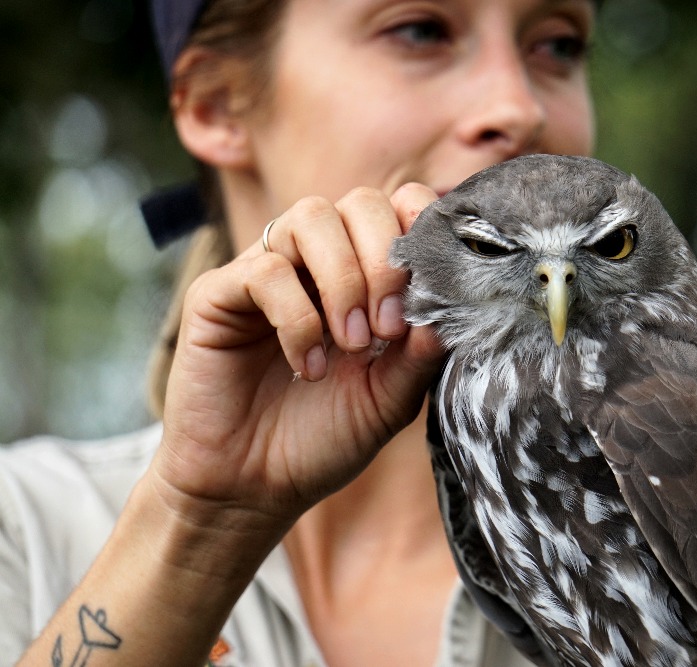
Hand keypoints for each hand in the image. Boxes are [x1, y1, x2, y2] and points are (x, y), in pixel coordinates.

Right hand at [154, 183, 442, 529]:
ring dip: (345, 280)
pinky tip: (308, 366)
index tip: (436, 285)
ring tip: (352, 344)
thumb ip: (421, 354)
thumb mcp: (389, 399)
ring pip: (311, 217)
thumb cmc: (323, 438)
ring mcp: (267, 270)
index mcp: (365, 275)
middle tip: (390, 328)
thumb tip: (450, 309)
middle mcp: (316, 262)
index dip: (423, 229)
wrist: (252, 488)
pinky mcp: (219, 293)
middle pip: (361, 201)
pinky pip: (265, 270)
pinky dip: (298, 318)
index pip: (400, 208)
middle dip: (386, 260)